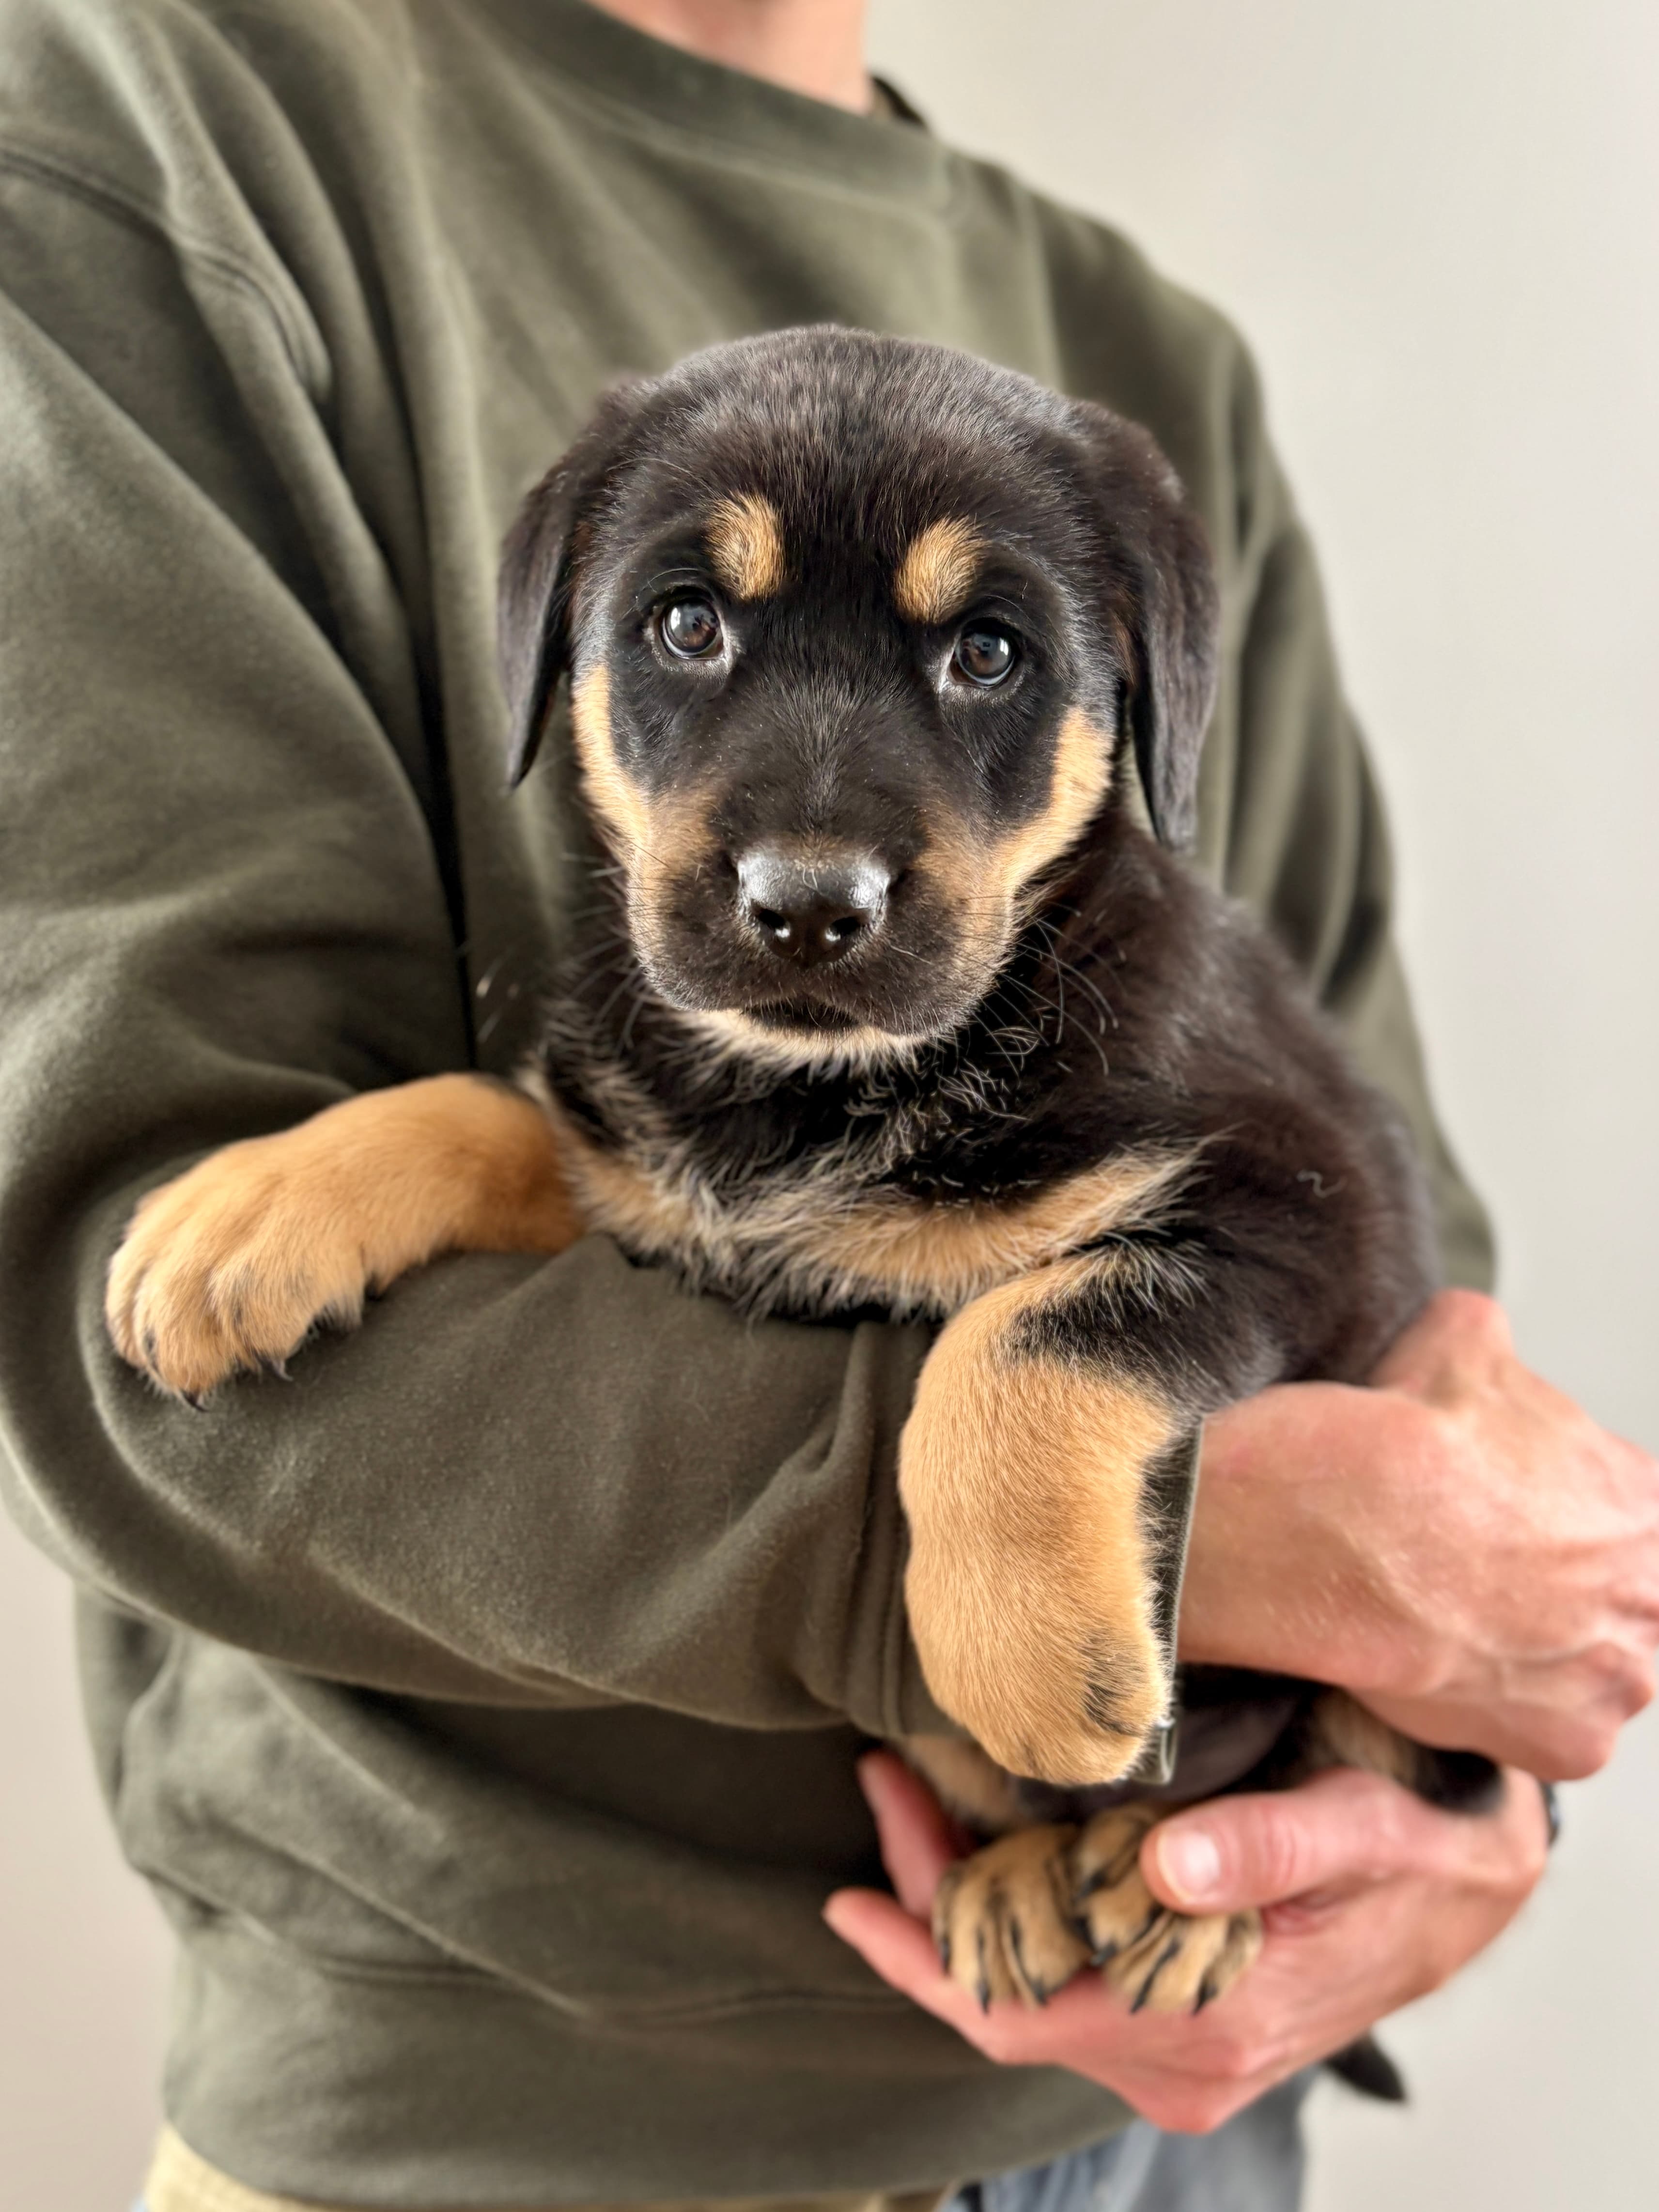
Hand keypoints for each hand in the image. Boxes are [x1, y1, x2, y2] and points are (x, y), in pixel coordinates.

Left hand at [826, 1750, 1548, 2133]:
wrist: (1473, 1882)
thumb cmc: (1420, 1851)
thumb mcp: (1364, 1830)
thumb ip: (1270, 1845)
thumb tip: (1164, 1864)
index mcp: (1209, 2024)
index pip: (1019, 2012)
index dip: (927, 1951)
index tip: (853, 1881)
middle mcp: (1182, 2060)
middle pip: (1009, 2000)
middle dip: (933, 1898)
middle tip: (885, 1780)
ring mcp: (1181, 2050)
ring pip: (1031, 1991)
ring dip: (970, 1899)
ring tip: (918, 1792)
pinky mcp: (1184, 2020)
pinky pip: (1067, 1983)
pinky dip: (1017, 1915)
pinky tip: (990, 1842)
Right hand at [1181, 1291, 1658, 1778]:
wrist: (1341, 1531)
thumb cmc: (1402, 1439)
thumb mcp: (1458, 1337)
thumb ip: (1492, 1341)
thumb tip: (1479, 1333)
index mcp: (1642, 1499)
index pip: (1622, 1511)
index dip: (1553, 1511)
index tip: (1503, 1518)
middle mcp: (1654, 1595)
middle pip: (1619, 1597)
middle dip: (1560, 1587)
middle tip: (1482, 1572)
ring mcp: (1619, 1677)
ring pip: (1590, 1667)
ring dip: (1539, 1652)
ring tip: (1461, 1620)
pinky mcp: (1572, 1746)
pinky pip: (1547, 1732)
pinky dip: (1501, 1707)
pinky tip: (1449, 1664)